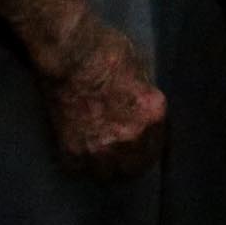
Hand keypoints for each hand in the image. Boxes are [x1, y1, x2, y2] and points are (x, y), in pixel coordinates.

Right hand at [43, 17, 169, 178]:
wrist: (68, 53)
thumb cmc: (106, 50)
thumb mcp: (140, 70)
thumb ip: (143, 99)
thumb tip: (142, 112)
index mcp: (152, 117)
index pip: (157, 147)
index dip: (148, 146)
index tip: (140, 144)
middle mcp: (130, 139)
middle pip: (133, 169)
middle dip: (128, 162)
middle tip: (120, 152)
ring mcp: (100, 149)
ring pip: (105, 174)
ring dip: (103, 166)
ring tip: (97, 155)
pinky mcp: (72, 151)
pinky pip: (79, 168)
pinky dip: (79, 161)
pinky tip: (77, 148)